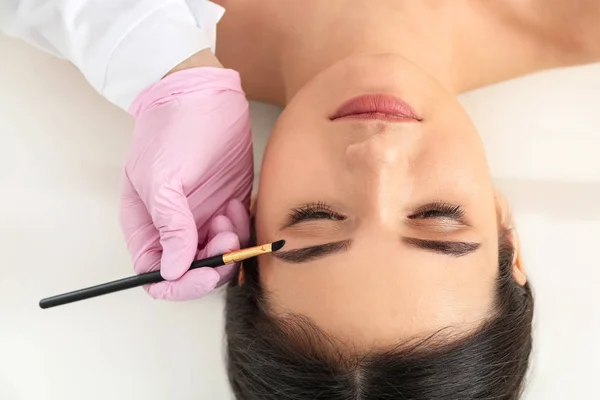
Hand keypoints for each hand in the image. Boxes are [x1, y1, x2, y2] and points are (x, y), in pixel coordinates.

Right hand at [120, 67, 252, 299]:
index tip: (205, 271)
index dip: (181, 283)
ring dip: (231, 243)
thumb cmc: (172, 129)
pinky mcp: (229, 205)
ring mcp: (203, 217)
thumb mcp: (161, 177)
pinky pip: (240, 234)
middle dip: (214, 261)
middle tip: (225, 231)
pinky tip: (239, 203)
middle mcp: (175, 227)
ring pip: (220, 255)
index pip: (156, 275)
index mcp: (147, 224)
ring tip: (230, 209)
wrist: (202, 93)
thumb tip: (172, 270)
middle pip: (193, 271)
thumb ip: (168, 225)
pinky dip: (244, 228)